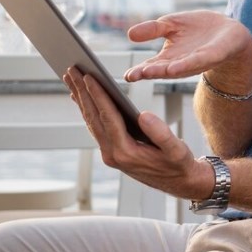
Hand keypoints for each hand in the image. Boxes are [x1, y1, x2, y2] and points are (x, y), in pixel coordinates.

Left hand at [64, 67, 212, 199]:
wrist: (180, 182)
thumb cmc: (179, 164)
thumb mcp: (177, 149)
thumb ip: (161, 133)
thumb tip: (143, 114)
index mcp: (125, 152)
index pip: (108, 118)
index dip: (97, 95)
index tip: (88, 76)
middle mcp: (112, 154)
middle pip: (93, 118)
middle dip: (81, 92)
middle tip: (71, 69)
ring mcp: (110, 153)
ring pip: (91, 121)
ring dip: (81, 98)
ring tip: (71, 78)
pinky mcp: (112, 150)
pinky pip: (96, 126)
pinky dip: (88, 109)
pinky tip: (82, 97)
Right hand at [123, 10, 251, 82]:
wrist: (229, 31)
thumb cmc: (198, 30)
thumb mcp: (171, 24)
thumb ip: (152, 29)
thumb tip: (130, 34)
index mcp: (169, 57)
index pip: (150, 66)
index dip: (138, 71)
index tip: (126, 76)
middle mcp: (180, 63)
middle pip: (161, 70)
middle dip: (147, 72)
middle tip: (132, 76)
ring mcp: (196, 60)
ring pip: (178, 67)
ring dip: (164, 70)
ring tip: (149, 71)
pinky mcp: (212, 55)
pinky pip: (198, 60)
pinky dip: (186, 64)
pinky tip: (175, 67)